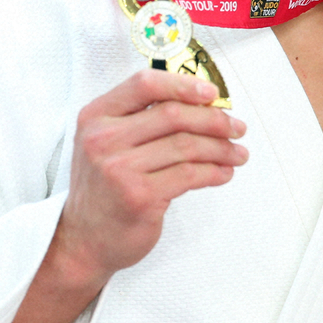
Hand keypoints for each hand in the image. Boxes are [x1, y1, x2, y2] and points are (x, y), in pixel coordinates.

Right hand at [54, 70, 247, 288]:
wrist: (85, 238)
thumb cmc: (105, 186)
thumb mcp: (109, 141)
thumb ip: (143, 117)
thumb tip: (203, 102)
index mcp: (97, 116)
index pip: (145, 84)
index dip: (183, 84)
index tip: (212, 93)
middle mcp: (103, 139)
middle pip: (173, 114)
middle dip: (214, 119)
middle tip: (237, 127)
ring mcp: (119, 169)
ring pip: (186, 146)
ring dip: (221, 148)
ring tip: (237, 153)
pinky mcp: (139, 197)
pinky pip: (189, 175)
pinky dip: (214, 172)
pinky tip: (224, 172)